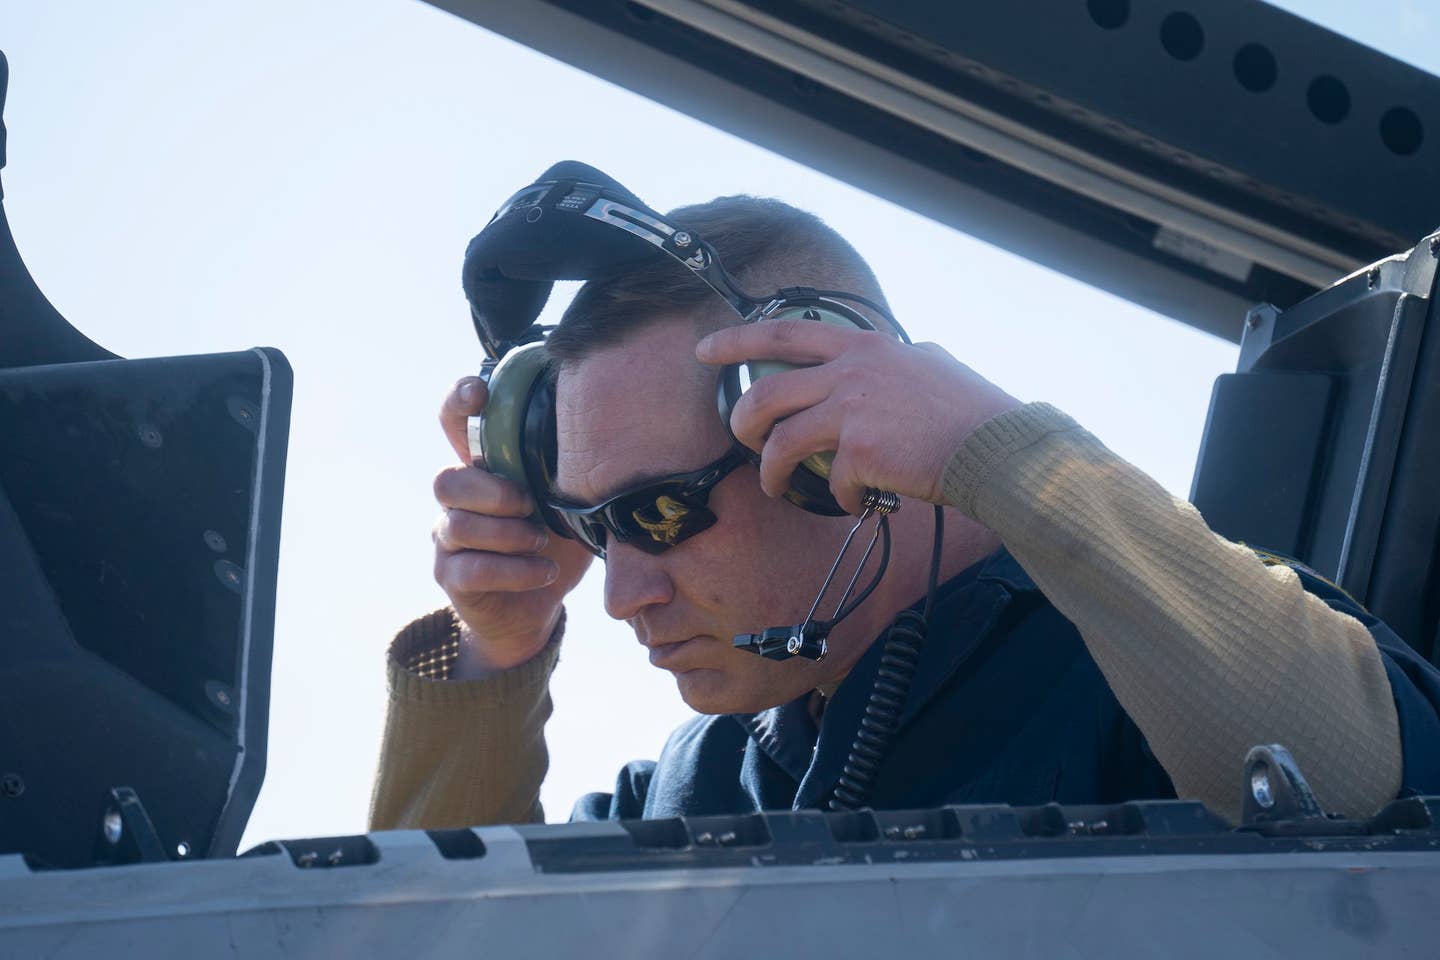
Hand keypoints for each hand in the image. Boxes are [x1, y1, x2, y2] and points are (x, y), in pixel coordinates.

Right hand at [432, 377, 593, 673]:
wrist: (533, 611)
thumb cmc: (555, 546)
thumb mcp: (573, 506)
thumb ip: (577, 475)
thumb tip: (622, 444)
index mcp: (486, 470)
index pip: (453, 424)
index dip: (458, 402)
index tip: (480, 393)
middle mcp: (458, 500)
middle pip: (447, 481)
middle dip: (494, 493)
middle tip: (531, 506)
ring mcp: (448, 539)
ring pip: (458, 526)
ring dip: (509, 535)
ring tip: (542, 544)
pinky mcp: (451, 577)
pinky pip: (472, 569)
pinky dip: (515, 571)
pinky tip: (544, 572)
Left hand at [696, 319, 1020, 514]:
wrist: (996, 445)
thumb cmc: (972, 410)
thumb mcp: (927, 364)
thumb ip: (893, 361)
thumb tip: (885, 359)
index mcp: (864, 347)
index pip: (785, 333)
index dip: (738, 339)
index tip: (705, 349)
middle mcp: (852, 371)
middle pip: (765, 394)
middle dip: (742, 423)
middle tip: (743, 440)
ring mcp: (853, 409)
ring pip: (780, 443)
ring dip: (771, 472)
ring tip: (778, 487)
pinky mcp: (859, 451)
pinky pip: (829, 482)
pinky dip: (840, 498)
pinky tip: (858, 501)